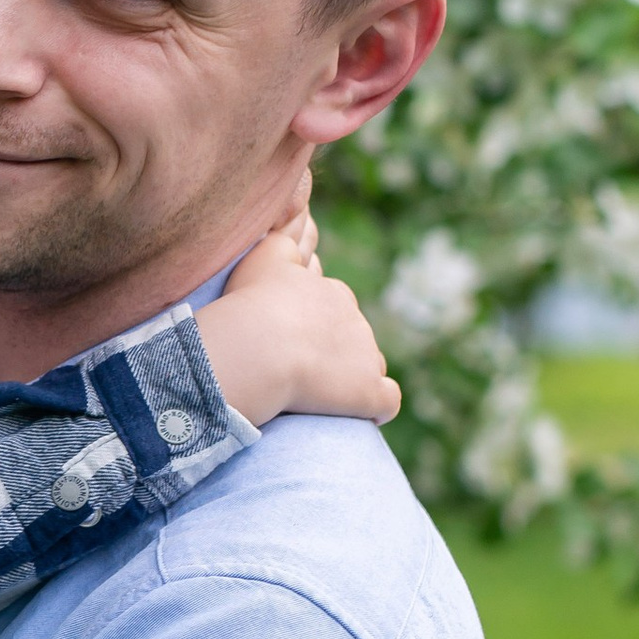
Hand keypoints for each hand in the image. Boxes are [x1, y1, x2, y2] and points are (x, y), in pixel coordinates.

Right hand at [206, 202, 400, 428]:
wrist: (261, 347)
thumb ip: (286, 240)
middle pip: (353, 338)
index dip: (315, 327)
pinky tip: (356, 414)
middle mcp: (356, 320)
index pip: (335, 308)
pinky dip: (375, 407)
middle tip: (297, 369)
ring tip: (316, 395)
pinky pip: (386, 402)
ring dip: (351, 379)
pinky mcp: (370, 391)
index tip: (292, 341)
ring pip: (369, 366)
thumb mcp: (266, 256)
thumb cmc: (252, 304)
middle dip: (334, 352)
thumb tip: (301, 224)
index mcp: (332, 293)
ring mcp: (366, 356)